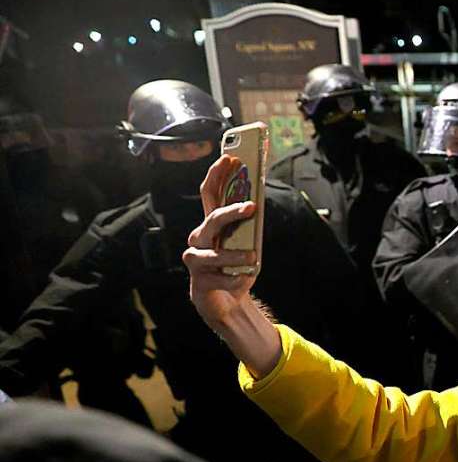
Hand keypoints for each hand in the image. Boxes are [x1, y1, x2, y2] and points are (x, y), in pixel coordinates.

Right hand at [182, 155, 259, 327]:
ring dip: (234, 255)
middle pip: (212, 219)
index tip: (229, 158)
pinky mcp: (199, 282)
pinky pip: (218, 278)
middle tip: (251, 206)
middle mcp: (199, 239)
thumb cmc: (235, 268)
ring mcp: (196, 260)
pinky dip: (233, 280)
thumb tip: (256, 205)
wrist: (225, 302)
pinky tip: (241, 280)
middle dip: (231, 211)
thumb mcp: (246, 244)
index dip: (216, 174)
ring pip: (213, 253)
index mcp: (211, 226)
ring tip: (252, 258)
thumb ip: (248, 227)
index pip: (209, 194)